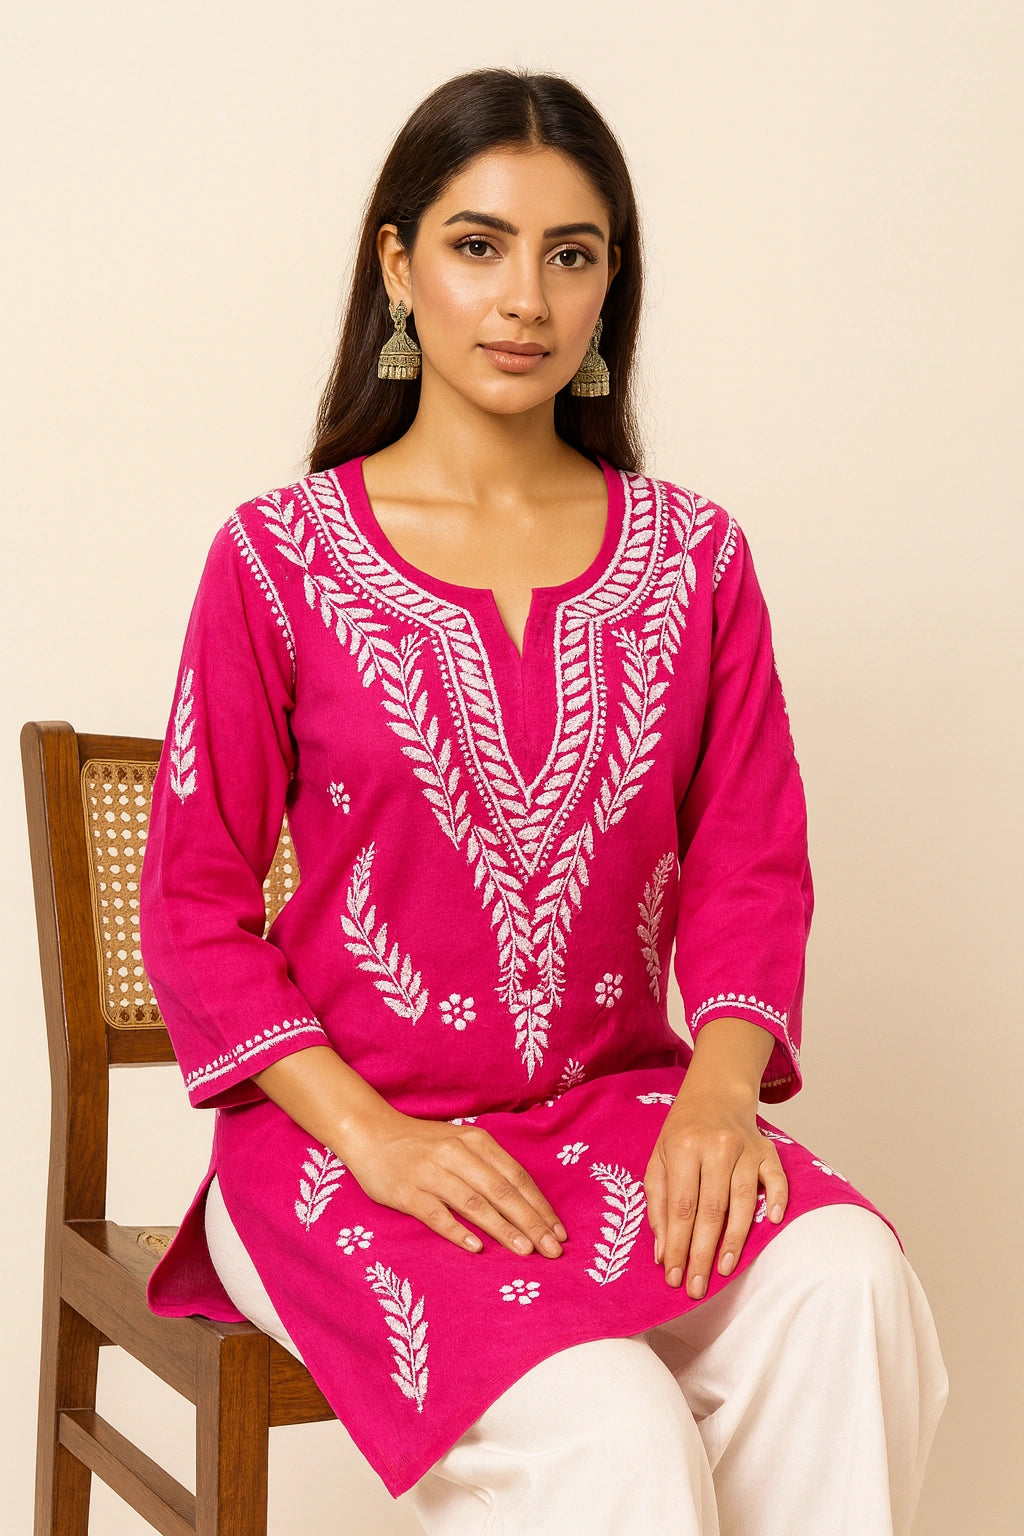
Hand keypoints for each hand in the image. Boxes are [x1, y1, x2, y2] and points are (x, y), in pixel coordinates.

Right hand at [341, 1111, 568, 1259]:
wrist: (372, 1134)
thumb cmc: (424, 1144)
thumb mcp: (461, 1144)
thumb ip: (490, 1167)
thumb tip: (528, 1205)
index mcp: (476, 1141)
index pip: (517, 1177)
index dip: (540, 1206)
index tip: (559, 1233)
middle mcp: (457, 1154)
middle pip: (502, 1192)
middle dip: (531, 1222)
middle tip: (551, 1250)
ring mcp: (432, 1173)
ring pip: (474, 1203)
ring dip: (502, 1229)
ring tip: (525, 1251)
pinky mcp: (408, 1192)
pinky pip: (437, 1215)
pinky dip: (458, 1231)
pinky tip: (477, 1247)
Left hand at [644, 1080, 787, 1297]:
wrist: (715, 1094)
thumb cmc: (683, 1134)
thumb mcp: (659, 1160)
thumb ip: (658, 1204)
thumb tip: (662, 1252)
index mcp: (684, 1148)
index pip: (681, 1207)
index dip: (677, 1245)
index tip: (673, 1276)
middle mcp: (716, 1147)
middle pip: (711, 1209)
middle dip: (702, 1253)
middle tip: (697, 1287)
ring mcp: (745, 1148)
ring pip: (743, 1200)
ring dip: (734, 1239)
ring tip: (724, 1270)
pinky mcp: (768, 1151)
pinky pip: (776, 1179)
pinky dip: (776, 1200)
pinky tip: (771, 1223)